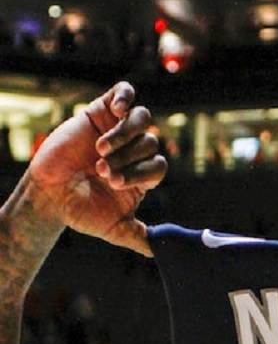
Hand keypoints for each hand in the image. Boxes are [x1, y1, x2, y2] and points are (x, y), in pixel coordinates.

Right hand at [27, 81, 166, 255]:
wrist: (49, 195)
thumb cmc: (82, 211)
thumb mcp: (115, 229)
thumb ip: (140, 237)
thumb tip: (162, 251)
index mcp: (144, 175)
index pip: (159, 166)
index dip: (141, 172)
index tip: (115, 183)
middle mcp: (135, 152)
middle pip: (150, 144)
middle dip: (127, 158)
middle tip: (102, 171)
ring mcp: (119, 130)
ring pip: (142, 120)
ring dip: (124, 135)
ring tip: (100, 149)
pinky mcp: (101, 112)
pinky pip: (125, 92)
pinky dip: (126, 97)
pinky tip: (118, 110)